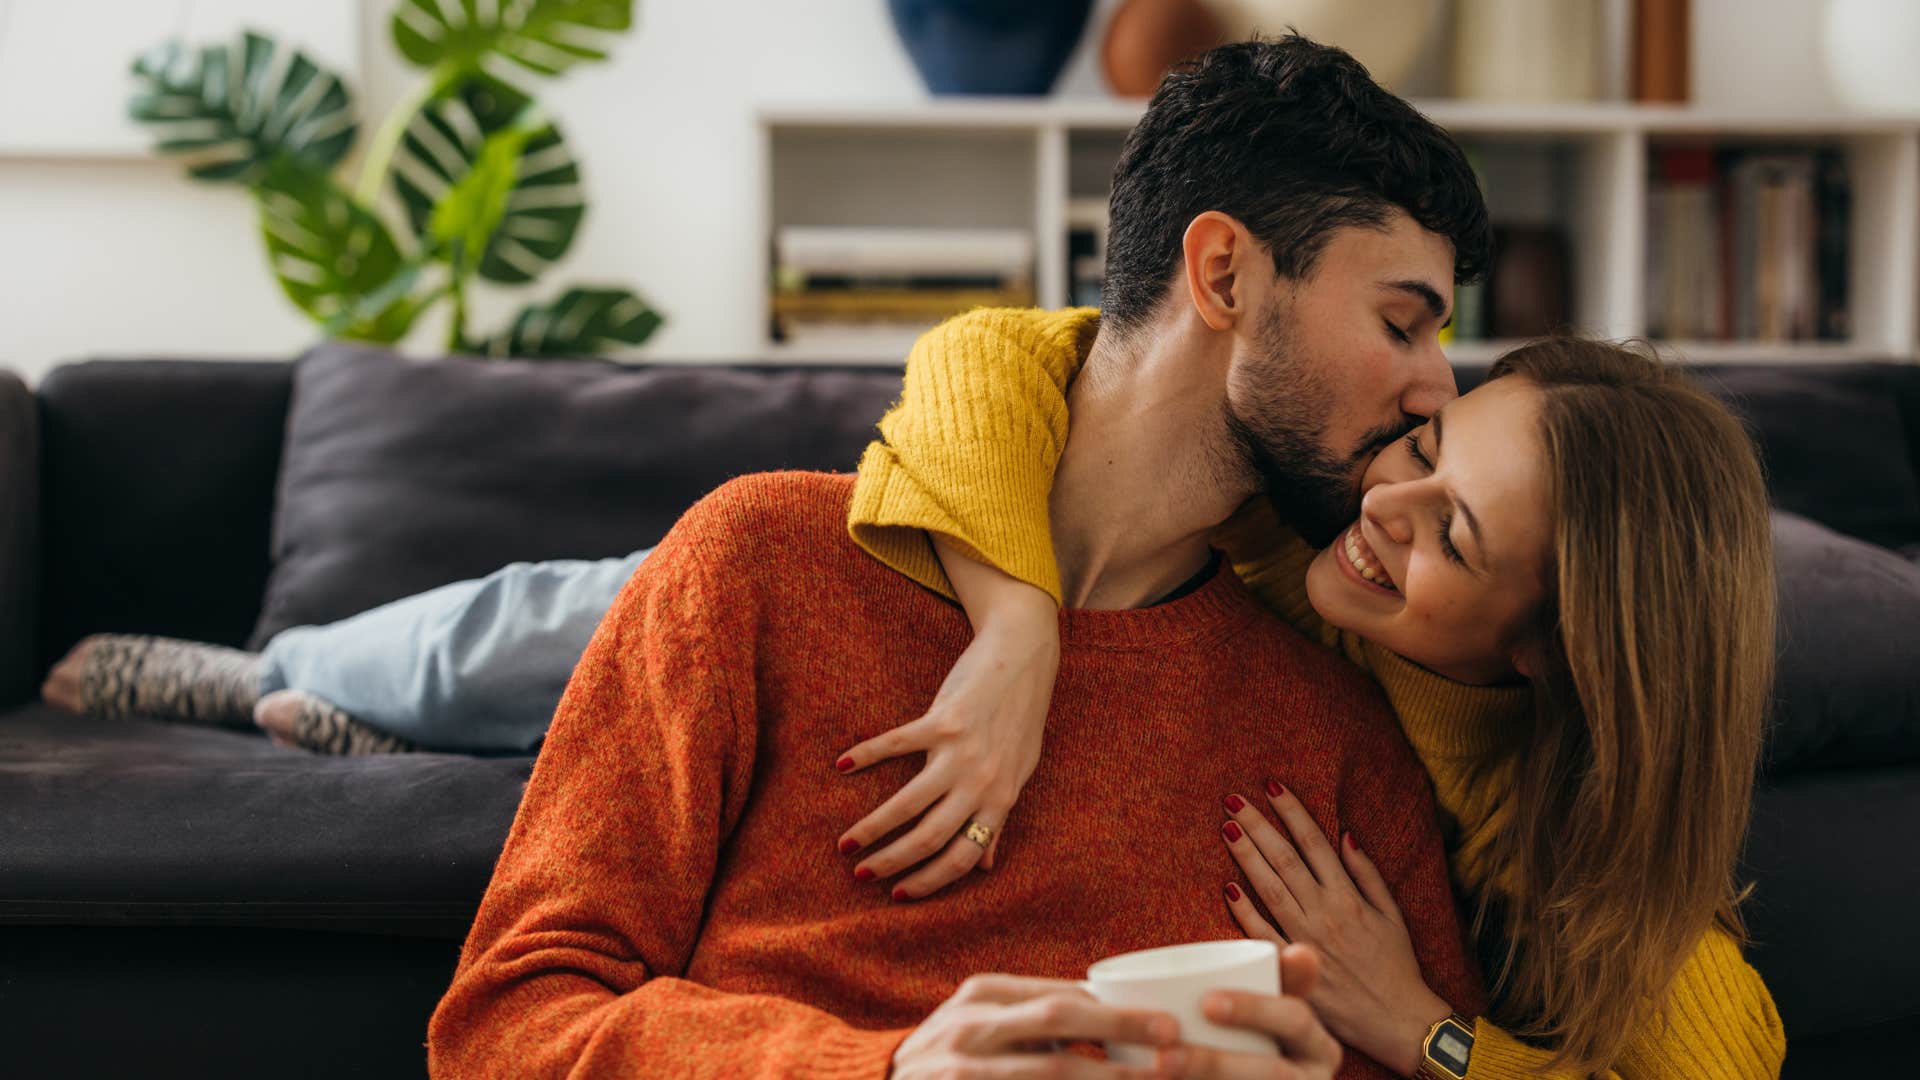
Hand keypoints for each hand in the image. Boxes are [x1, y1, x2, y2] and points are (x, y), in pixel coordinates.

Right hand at [836, 539, 1060, 898]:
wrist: (1025, 657)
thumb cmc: (1022, 717)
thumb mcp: (1021, 771)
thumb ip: (1000, 817)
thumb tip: (987, 865)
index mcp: (1000, 798)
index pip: (963, 857)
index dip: (930, 882)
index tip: (900, 894)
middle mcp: (981, 781)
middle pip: (930, 838)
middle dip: (892, 863)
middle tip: (861, 875)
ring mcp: (960, 751)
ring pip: (908, 804)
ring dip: (873, 829)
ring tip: (846, 844)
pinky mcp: (941, 719)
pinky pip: (896, 745)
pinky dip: (866, 756)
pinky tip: (842, 765)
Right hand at [891, 975, 1177, 1079]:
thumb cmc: (951, 1057)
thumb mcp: (986, 1025)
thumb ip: (1036, 1019)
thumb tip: (1110, 1014)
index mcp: (986, 995)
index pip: (1062, 995)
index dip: (1118, 1011)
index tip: (1169, 1023)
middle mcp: (972, 1023)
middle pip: (1059, 1019)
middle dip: (1120, 1029)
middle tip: (1172, 1042)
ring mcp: (962, 1066)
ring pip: (1050, 1071)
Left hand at [1156, 943, 1342, 1079]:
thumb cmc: (1259, 1040)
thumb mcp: (1273, 1009)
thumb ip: (1283, 980)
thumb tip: (1301, 950)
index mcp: (1318, 1044)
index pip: (1294, 1020)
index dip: (1256, 1009)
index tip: (1206, 1001)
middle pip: (1269, 1074)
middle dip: (1214, 1064)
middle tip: (1163, 1054)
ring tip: (1155, 1072)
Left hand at [1219, 784, 1451, 1076]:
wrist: (1398, 1019)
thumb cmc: (1397, 966)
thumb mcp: (1392, 914)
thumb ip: (1367, 874)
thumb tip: (1345, 834)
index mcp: (1348, 896)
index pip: (1314, 843)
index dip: (1292, 812)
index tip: (1271, 786)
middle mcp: (1324, 913)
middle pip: (1284, 859)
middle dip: (1259, 825)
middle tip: (1234, 799)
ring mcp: (1305, 939)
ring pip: (1269, 888)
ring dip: (1247, 856)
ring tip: (1228, 827)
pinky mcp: (1292, 966)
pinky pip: (1262, 934)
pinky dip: (1244, 911)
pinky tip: (1227, 887)